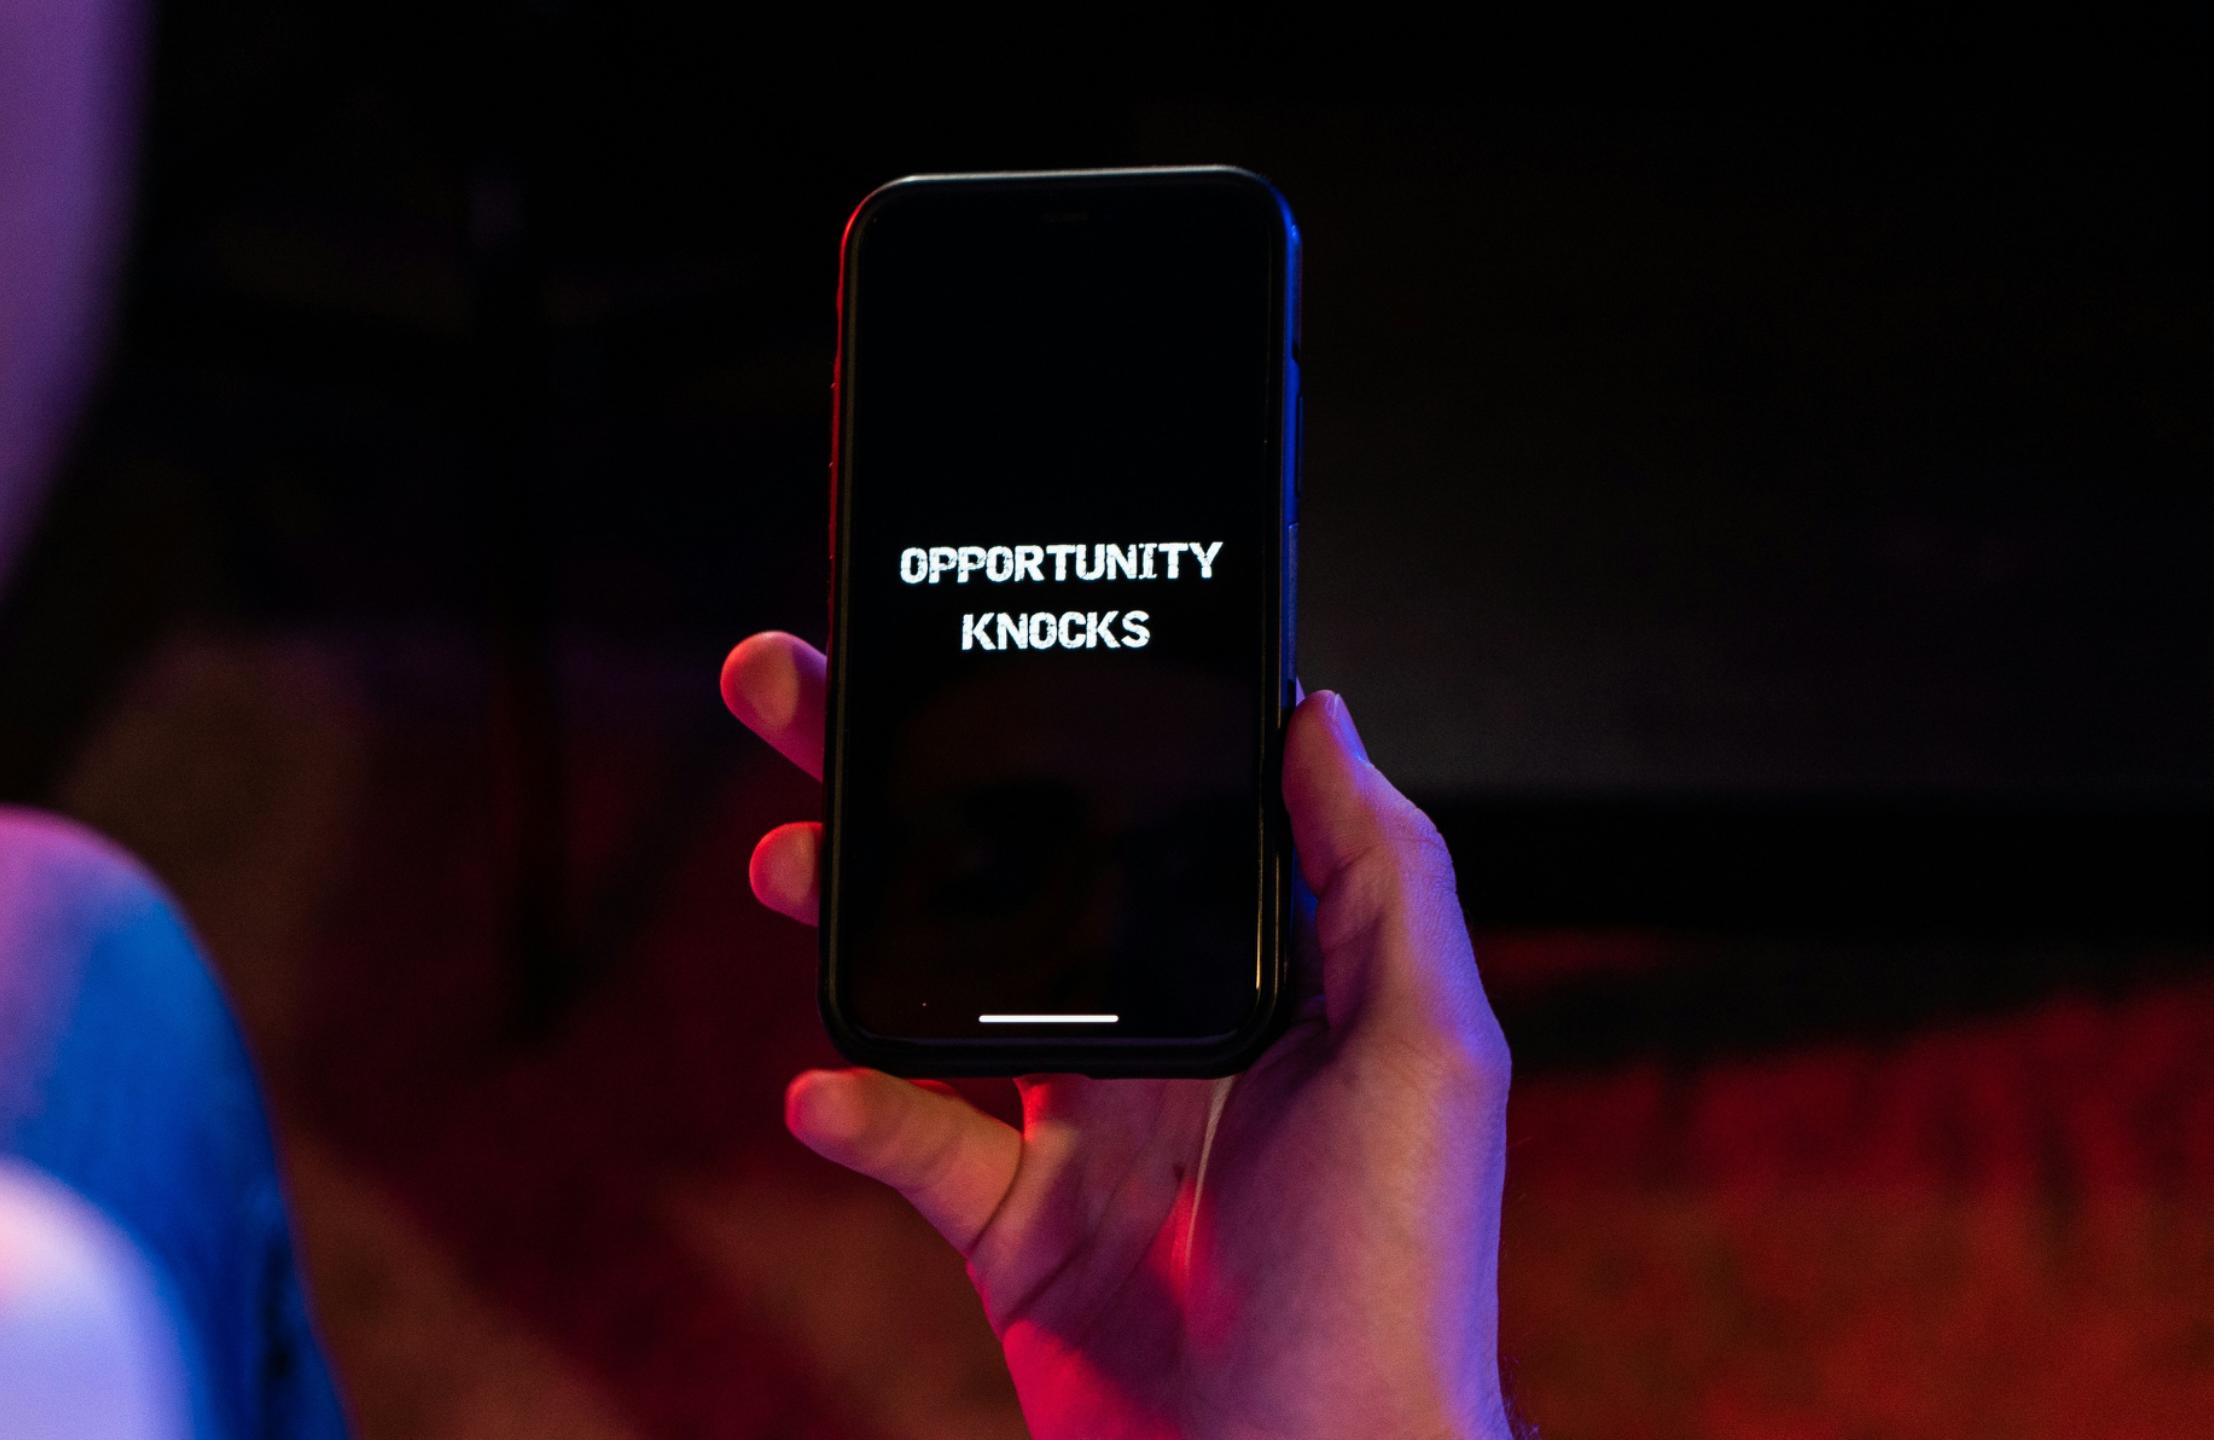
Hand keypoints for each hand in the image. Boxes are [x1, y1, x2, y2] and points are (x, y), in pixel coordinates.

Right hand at [721, 632, 1516, 1439]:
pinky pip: (915, 1148)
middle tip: (797, 682)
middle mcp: (1160, 1033)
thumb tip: (1321, 713)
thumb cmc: (1403, 1282)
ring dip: (854, 913)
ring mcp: (1083, 1129)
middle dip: (899, 774)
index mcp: (1253, 975)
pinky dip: (860, 1113)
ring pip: (940, 984)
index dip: (1054, 717)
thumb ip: (1379, 877)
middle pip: (1007, 869)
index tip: (976, 630)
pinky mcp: (1016, 1230)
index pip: (1138, 809)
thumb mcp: (1427, 1050)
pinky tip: (819, 1086)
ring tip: (786, 857)